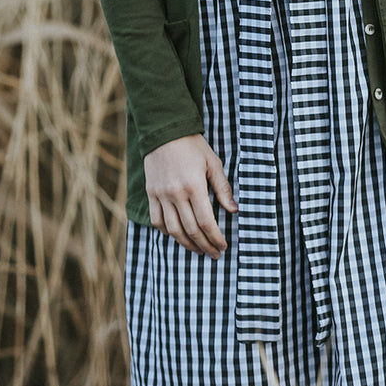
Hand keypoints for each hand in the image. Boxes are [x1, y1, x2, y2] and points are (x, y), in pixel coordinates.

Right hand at [144, 135, 237, 256]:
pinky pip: (157, 220)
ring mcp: (161, 195)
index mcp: (194, 186)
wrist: (165, 131)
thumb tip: (234, 210)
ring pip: (173, 230)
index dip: (215, 237)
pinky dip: (168, 232)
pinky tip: (178, 236)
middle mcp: (175, 193)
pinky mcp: (151, 193)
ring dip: (187, 244)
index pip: (205, 221)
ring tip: (199, 250)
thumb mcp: (213, 163)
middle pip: (190, 230)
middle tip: (214, 254)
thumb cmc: (193, 146)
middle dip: (204, 245)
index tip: (223, 246)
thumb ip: (223, 188)